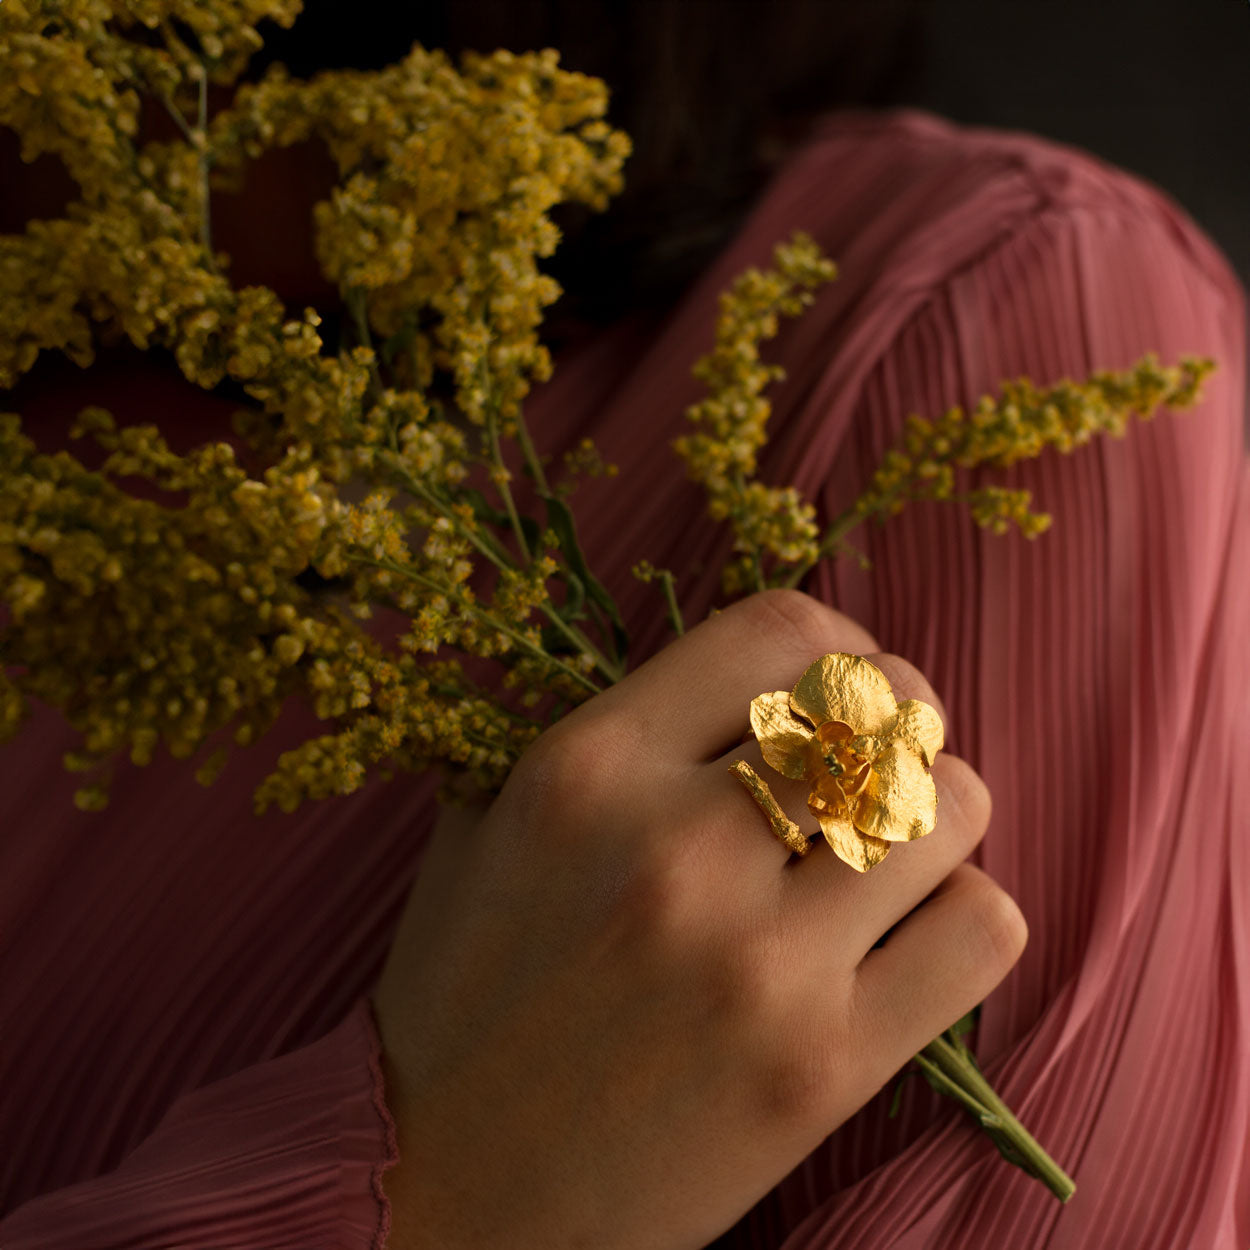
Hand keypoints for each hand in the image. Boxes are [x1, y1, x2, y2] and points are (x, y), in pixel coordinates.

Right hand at [370, 589, 1026, 1248]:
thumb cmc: (464, 995)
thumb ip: (595, 730)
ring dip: (940, 807)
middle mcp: (676, 849)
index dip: (832, 641)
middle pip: (882, 707)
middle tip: (873, 756)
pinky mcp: (823, 1068)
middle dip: (899, 715)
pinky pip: (981, 929)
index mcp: (586, 772)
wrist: (444, 1188)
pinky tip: (908, 929)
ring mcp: (758, 963)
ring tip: (893, 840)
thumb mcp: (488, 823)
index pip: (780, 631)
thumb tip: (727, 676)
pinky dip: (964, 912)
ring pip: (950, 805)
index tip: (830, 682)